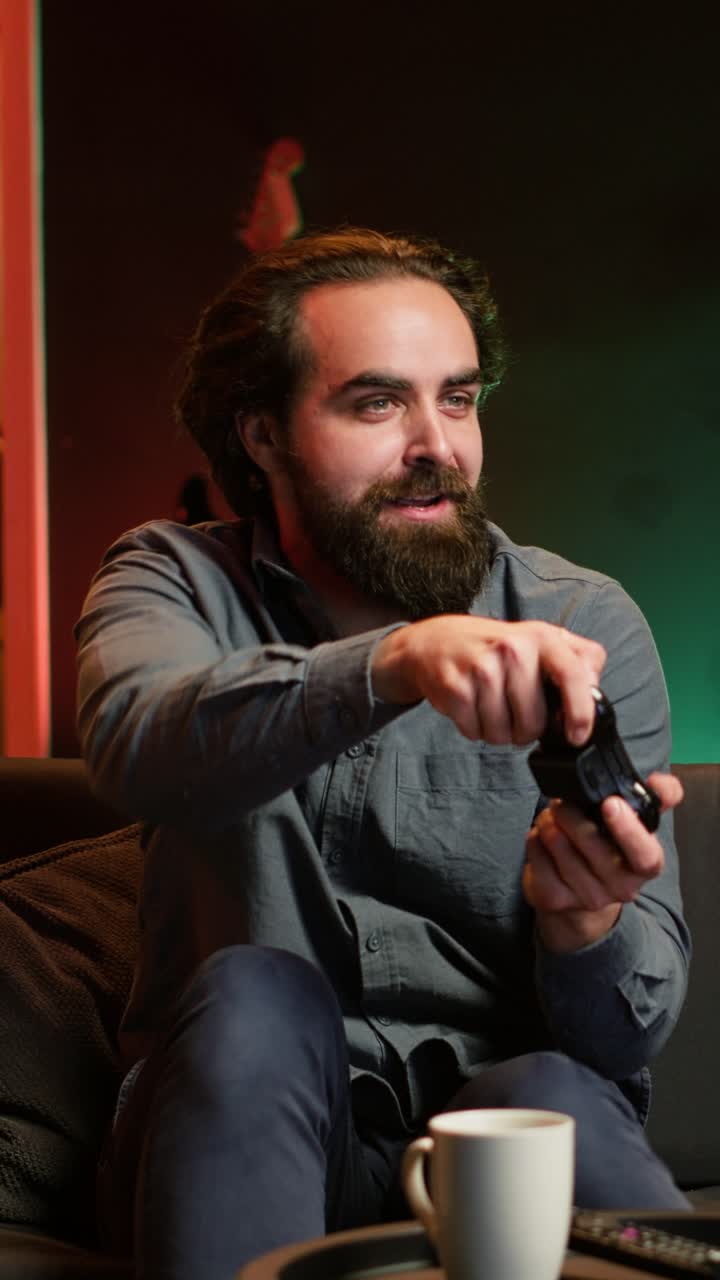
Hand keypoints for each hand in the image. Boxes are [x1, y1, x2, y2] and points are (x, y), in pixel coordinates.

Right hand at [371, 615, 605, 744]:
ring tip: (491, 708)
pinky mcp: (455, 687)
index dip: (580, 712)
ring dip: (498, 732)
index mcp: (541, 636)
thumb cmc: (495, 647)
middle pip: (533, 722)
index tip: (577, 736)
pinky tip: (472, 708)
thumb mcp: (541, 640)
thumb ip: (579, 659)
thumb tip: (595, 690)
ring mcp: (481, 668)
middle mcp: (512, 649)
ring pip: (502, 734)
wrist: (434, 641)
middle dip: (526, 730)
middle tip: (515, 712)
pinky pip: (476, 732)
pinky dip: (475, 729)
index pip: (572, 674)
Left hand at [523, 771, 683, 951]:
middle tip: (563, 803)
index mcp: (645, 864)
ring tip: (552, 818)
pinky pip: (536, 855)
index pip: (645, 854)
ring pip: (559, 844)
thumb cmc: (611, 850)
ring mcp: (587, 896)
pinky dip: (534, 838)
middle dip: (570, 812)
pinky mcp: (555, 899)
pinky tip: (542, 838)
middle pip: (590, 841)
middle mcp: (621, 886)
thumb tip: (661, 782)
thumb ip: (656, 798)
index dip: (628, 829)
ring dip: (549, 822)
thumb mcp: (638, 824)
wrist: (582, 898)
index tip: (610, 804)